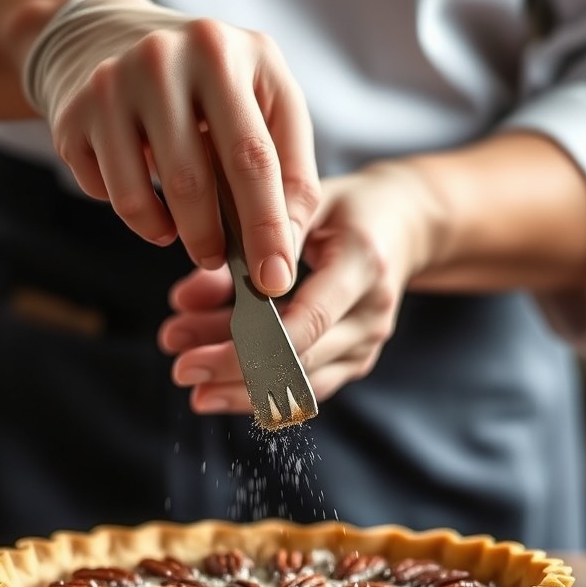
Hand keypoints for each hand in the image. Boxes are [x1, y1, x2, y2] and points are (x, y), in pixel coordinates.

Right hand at [23, 0, 319, 295]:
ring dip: (170, 234)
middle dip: (212, 242)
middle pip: (192, 181)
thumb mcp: (262, 99)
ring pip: (139, 199)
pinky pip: (106, 195)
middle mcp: (163, 59)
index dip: (267, 227)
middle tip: (223, 264)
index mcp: (225, 52)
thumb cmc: (206, 83)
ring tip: (188, 234)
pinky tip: (149, 194)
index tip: (274, 280)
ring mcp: (111, 84)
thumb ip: (289, 170)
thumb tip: (285, 252)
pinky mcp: (73, 115)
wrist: (106, 35)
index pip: (254, 158)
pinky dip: (135, 212)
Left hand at [158, 161, 438, 413]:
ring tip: (190, 376)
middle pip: (298, 362)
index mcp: (363, 265)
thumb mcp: (308, 200)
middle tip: (180, 371)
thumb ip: (253, 244)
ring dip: (240, 386)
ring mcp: (367, 344)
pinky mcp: (356, 360)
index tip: (197, 359)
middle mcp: (372, 314)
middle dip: (233, 372)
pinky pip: (305, 386)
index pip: (307, 321)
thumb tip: (191, 293)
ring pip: (299, 385)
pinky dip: (260, 386)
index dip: (250, 349)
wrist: (404, 225)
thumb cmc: (347, 206)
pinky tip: (217, 383)